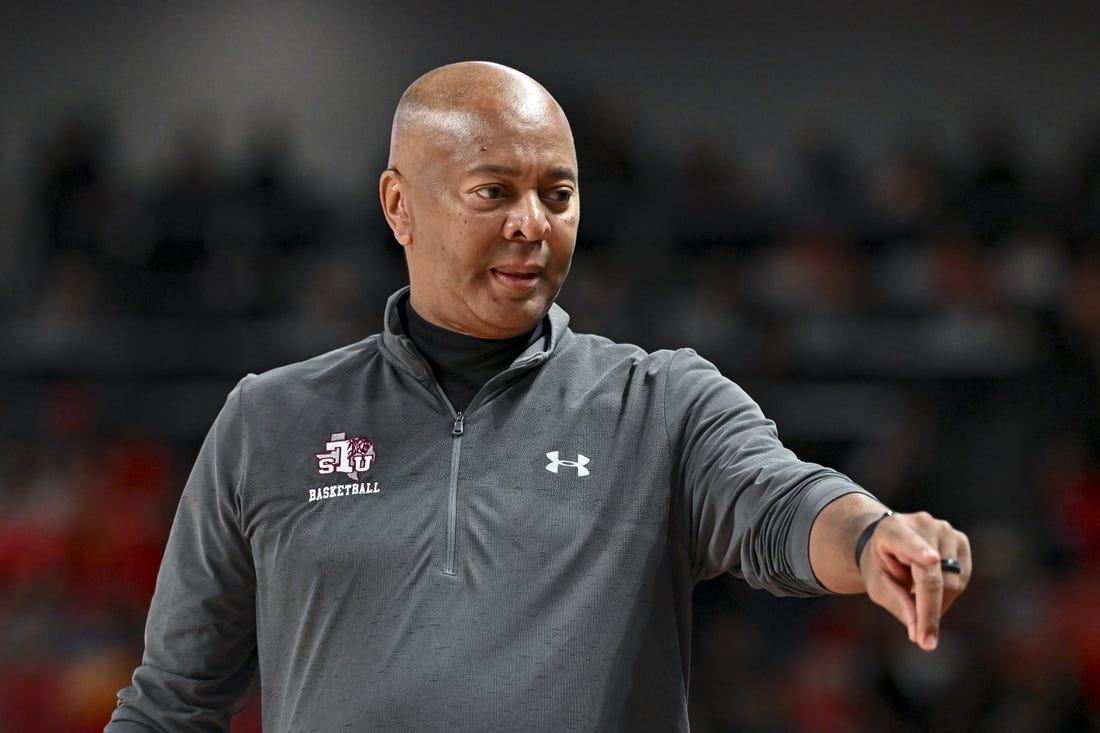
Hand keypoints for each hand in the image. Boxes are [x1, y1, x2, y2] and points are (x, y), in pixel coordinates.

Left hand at [859, 511, 969, 650]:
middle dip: (929, 611)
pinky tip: (931, 589)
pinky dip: (948, 594)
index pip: (909, 543)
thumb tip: (919, 634)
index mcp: (894, 529)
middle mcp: (923, 524)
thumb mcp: (877, 584)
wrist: (889, 543)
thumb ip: (897, 604)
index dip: (921, 552)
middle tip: (921, 639)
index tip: (931, 560)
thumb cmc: (880, 565)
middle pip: (934, 576)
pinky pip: (963, 579)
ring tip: (917, 598)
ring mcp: (945, 530)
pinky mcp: (961, 541)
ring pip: (953, 582)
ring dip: (938, 603)